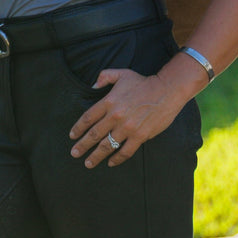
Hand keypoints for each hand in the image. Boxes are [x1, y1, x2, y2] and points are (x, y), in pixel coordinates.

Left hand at [68, 69, 186, 168]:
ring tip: (88, 163)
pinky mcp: (140, 136)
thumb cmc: (142, 82)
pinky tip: (110, 163)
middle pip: (94, 134)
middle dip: (83, 145)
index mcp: (108, 101)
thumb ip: (104, 77)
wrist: (166, 91)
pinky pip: (125, 151)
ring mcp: (128, 128)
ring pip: (108, 145)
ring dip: (96, 156)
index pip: (88, 117)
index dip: (78, 128)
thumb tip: (92, 85)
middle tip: (74, 154)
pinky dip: (117, 158)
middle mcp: (115, 116)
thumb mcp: (120, 74)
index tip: (72, 136)